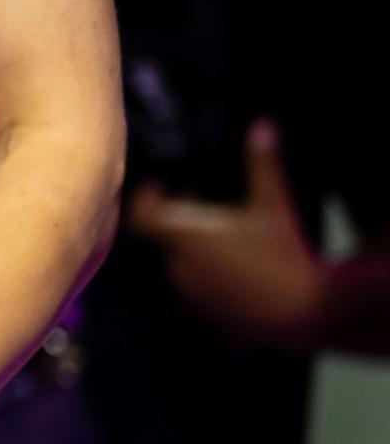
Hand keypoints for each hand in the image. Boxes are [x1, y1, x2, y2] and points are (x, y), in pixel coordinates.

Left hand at [127, 120, 328, 350]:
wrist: (303, 312)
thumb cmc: (283, 253)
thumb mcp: (273, 204)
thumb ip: (263, 164)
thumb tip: (262, 126)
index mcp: (183, 236)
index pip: (140, 215)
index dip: (146, 198)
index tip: (162, 186)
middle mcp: (175, 266)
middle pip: (160, 239)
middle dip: (175, 222)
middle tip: (195, 206)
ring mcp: (188, 294)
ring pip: (176, 265)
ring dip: (188, 251)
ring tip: (218, 240)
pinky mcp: (204, 317)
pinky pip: (194, 292)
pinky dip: (204, 278)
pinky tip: (233, 271)